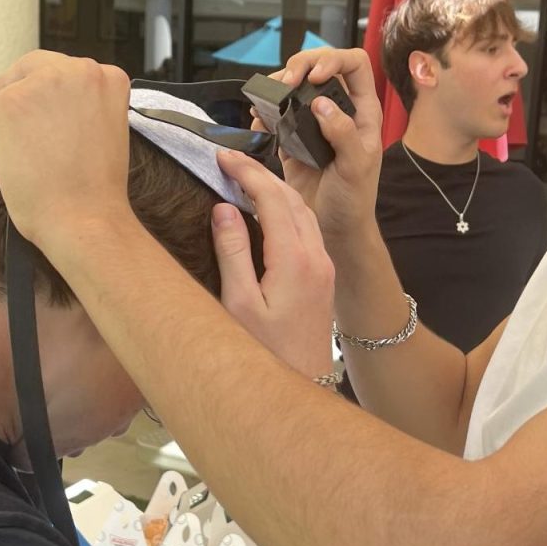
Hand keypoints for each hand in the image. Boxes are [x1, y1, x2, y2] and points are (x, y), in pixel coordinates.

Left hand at [0, 51, 131, 249]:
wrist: (86, 218)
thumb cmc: (95, 190)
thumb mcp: (101, 131)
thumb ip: (79, 107)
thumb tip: (40, 107)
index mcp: (108, 78)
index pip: (64, 70)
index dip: (47, 95)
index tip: (42, 118)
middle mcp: (78, 71)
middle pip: (29, 70)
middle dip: (17, 99)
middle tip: (14, 134)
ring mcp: (42, 84)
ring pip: (5, 97)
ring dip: (6, 132)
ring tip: (21, 168)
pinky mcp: (8, 104)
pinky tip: (10, 176)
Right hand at [212, 157, 334, 379]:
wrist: (301, 389)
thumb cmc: (264, 354)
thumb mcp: (238, 303)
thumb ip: (232, 251)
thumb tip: (224, 208)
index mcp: (296, 260)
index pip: (273, 198)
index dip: (247, 172)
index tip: (223, 156)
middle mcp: (317, 258)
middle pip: (293, 199)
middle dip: (262, 174)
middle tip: (230, 160)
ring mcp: (323, 268)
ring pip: (304, 213)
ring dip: (277, 190)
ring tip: (245, 178)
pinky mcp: (323, 279)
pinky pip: (308, 230)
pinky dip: (287, 210)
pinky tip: (266, 211)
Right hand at [249, 48, 382, 242]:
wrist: (334, 229)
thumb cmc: (355, 200)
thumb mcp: (356, 166)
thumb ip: (343, 133)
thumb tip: (321, 104)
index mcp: (363, 112)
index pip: (354, 64)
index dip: (334, 60)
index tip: (314, 77)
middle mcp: (339, 110)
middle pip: (319, 66)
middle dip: (299, 66)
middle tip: (285, 84)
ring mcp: (314, 122)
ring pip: (295, 86)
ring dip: (278, 86)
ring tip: (268, 100)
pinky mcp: (292, 137)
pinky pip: (276, 114)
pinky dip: (264, 112)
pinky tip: (259, 121)